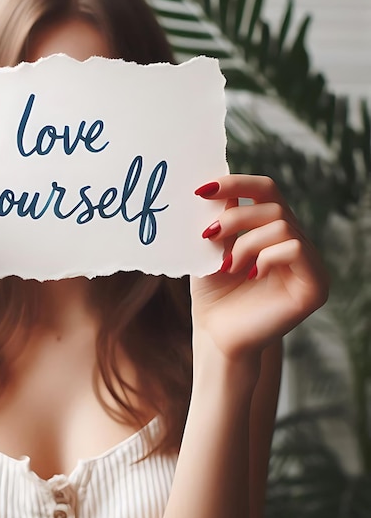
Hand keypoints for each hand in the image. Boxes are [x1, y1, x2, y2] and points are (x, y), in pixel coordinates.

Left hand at [190, 175, 328, 360]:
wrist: (217, 334)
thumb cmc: (213, 293)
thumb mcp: (211, 248)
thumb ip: (220, 217)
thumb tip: (219, 183)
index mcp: (272, 230)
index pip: (266, 191)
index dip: (237, 183)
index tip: (202, 189)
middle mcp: (295, 242)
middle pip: (273, 204)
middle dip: (235, 217)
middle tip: (208, 235)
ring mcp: (308, 264)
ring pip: (282, 226)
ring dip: (245, 242)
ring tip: (227, 265)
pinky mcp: (315, 285)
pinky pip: (296, 249)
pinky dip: (266, 256)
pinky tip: (251, 274)